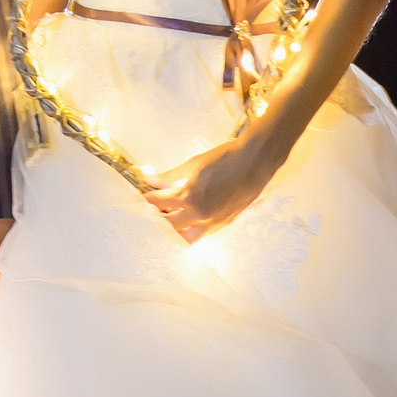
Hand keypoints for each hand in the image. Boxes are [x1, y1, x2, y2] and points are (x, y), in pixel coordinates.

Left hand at [141, 134, 274, 244]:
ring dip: (175, 231)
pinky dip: (190, 232)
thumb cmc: (224, 158)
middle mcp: (200, 214)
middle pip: (169, 225)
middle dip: (158, 217)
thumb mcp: (193, 164)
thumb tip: (150, 179)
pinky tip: (186, 222)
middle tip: (151, 210)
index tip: (142, 196)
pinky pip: (201, 235)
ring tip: (168, 218)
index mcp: (190, 196)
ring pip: (185, 237)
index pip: (159, 203)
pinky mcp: (223, 224)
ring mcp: (212, 222)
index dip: (148, 200)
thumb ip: (170, 175)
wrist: (254, 162)